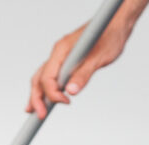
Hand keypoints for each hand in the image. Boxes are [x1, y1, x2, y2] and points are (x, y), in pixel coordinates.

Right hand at [26, 2, 146, 118]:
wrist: (115, 24)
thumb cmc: (109, 36)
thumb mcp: (98, 58)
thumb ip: (83, 74)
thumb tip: (70, 91)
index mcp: (62, 50)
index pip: (48, 76)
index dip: (53, 93)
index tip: (65, 102)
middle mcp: (58, 52)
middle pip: (40, 78)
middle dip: (37, 97)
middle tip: (40, 115)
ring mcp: (61, 56)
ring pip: (42, 77)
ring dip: (37, 94)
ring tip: (33, 111)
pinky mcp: (66, 60)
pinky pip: (51, 75)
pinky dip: (46, 87)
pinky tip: (45, 98)